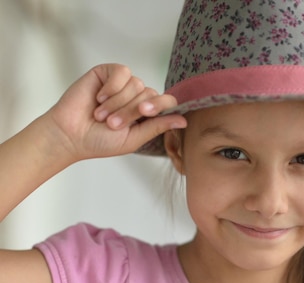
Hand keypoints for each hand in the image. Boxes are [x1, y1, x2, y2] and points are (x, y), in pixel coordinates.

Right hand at [45, 64, 186, 162]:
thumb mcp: (134, 138)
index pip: (166, 102)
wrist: (72, 134)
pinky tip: (99, 98)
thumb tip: (184, 121)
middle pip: (150, 94)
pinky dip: (111, 88)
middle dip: (130, 111)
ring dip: (118, 103)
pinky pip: (122, 72)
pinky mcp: (108, 73)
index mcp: (145, 114)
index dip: (161, 105)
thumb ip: (157, 127)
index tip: (146, 112)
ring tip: (101, 115)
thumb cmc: (100, 141)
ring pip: (136, 84)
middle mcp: (136, 97)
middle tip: (111, 124)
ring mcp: (122, 84)